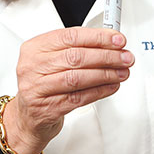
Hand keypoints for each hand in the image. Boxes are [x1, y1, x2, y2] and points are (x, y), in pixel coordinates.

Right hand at [3, 27, 133, 153]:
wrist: (28, 116)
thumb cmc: (43, 83)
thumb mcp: (51, 59)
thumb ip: (76, 48)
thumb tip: (109, 43)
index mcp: (34, 48)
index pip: (70, 36)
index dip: (97, 37)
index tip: (117, 40)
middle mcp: (33, 67)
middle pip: (76, 57)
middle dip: (106, 56)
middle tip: (124, 57)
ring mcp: (38, 88)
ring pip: (78, 78)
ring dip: (105, 74)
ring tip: (121, 72)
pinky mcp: (48, 108)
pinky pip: (79, 98)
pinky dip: (99, 91)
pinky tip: (111, 86)